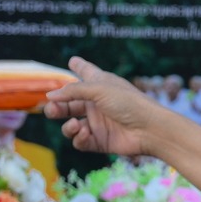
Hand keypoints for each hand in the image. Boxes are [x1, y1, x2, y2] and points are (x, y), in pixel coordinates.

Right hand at [41, 57, 161, 157]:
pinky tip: (86, 133)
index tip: (73, 60)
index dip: (79, 66)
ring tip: (75, 125)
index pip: (87, 73)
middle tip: (53, 109)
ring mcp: (98, 123)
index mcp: (100, 86)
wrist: (150, 129)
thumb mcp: (100, 89)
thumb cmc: (129, 103)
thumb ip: (73, 91)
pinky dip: (79, 138)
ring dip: (68, 127)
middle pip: (68, 105)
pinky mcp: (100, 141)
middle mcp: (97, 104)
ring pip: (70, 126)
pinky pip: (80, 141)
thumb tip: (50, 96)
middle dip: (56, 107)